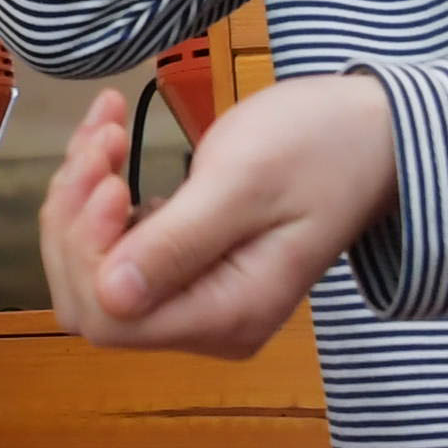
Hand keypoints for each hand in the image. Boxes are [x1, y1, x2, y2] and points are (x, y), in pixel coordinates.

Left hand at [38, 70, 393, 358]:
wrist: (371, 130)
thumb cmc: (321, 148)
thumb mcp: (245, 185)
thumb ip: (179, 244)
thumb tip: (111, 296)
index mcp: (227, 315)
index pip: (111, 318)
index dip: (87, 253)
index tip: (108, 182)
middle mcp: (206, 320)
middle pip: (91, 296)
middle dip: (76, 217)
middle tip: (106, 141)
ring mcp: (194, 292)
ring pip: (92, 262)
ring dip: (84, 190)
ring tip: (112, 126)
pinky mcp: (185, 260)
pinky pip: (114, 237)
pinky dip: (99, 183)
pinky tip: (115, 134)